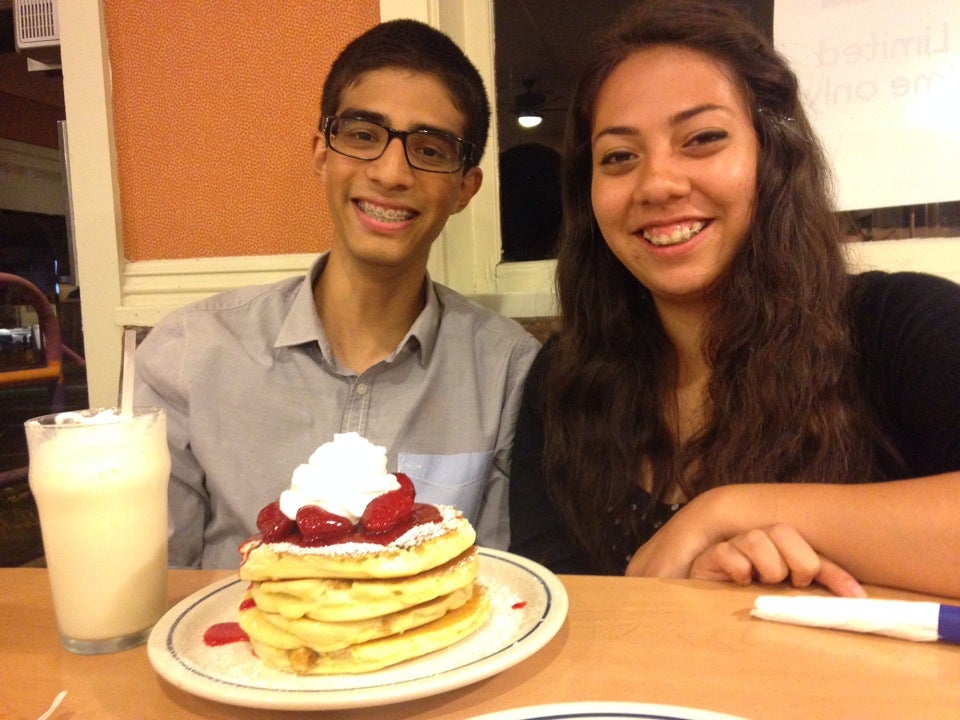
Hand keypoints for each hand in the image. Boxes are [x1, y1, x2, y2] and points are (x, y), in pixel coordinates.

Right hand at [687, 524, 865, 597]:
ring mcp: (734, 545)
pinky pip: (726, 552)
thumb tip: (858, 597)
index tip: (855, 596)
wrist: (709, 605)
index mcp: (781, 549)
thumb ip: (818, 585)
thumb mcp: (788, 591)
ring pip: (756, 539)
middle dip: (795, 561)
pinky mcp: (710, 555)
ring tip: (760, 582)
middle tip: (790, 581)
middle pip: (782, 532)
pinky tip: (738, 581)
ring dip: (766, 566)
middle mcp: (759, 541)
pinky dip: (736, 567)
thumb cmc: (751, 596)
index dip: (833, 571)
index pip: (812, 551)